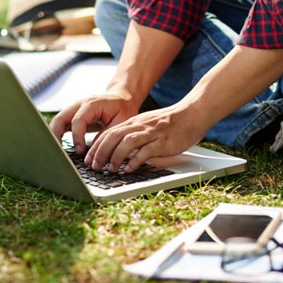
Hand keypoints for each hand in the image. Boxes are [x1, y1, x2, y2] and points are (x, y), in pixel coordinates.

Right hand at [49, 93, 139, 153]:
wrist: (122, 98)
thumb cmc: (123, 108)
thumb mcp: (121, 121)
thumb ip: (107, 134)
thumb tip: (94, 150)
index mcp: (92, 104)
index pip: (78, 120)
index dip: (77, 136)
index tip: (80, 150)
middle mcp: (80, 104)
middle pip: (60, 118)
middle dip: (56, 135)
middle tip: (59, 152)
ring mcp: (75, 109)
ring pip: (58, 121)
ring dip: (55, 136)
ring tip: (57, 152)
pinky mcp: (74, 115)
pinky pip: (62, 124)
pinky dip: (58, 135)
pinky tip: (60, 147)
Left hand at [84, 103, 207, 172]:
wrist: (193, 113)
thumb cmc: (172, 122)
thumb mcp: (148, 124)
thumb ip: (136, 134)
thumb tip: (121, 149)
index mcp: (135, 122)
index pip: (109, 133)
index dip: (96, 146)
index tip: (89, 159)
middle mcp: (140, 126)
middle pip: (113, 137)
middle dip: (101, 153)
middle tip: (94, 166)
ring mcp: (151, 133)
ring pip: (126, 143)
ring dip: (115, 157)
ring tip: (110, 169)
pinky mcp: (162, 142)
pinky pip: (145, 151)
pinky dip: (135, 161)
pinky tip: (129, 169)